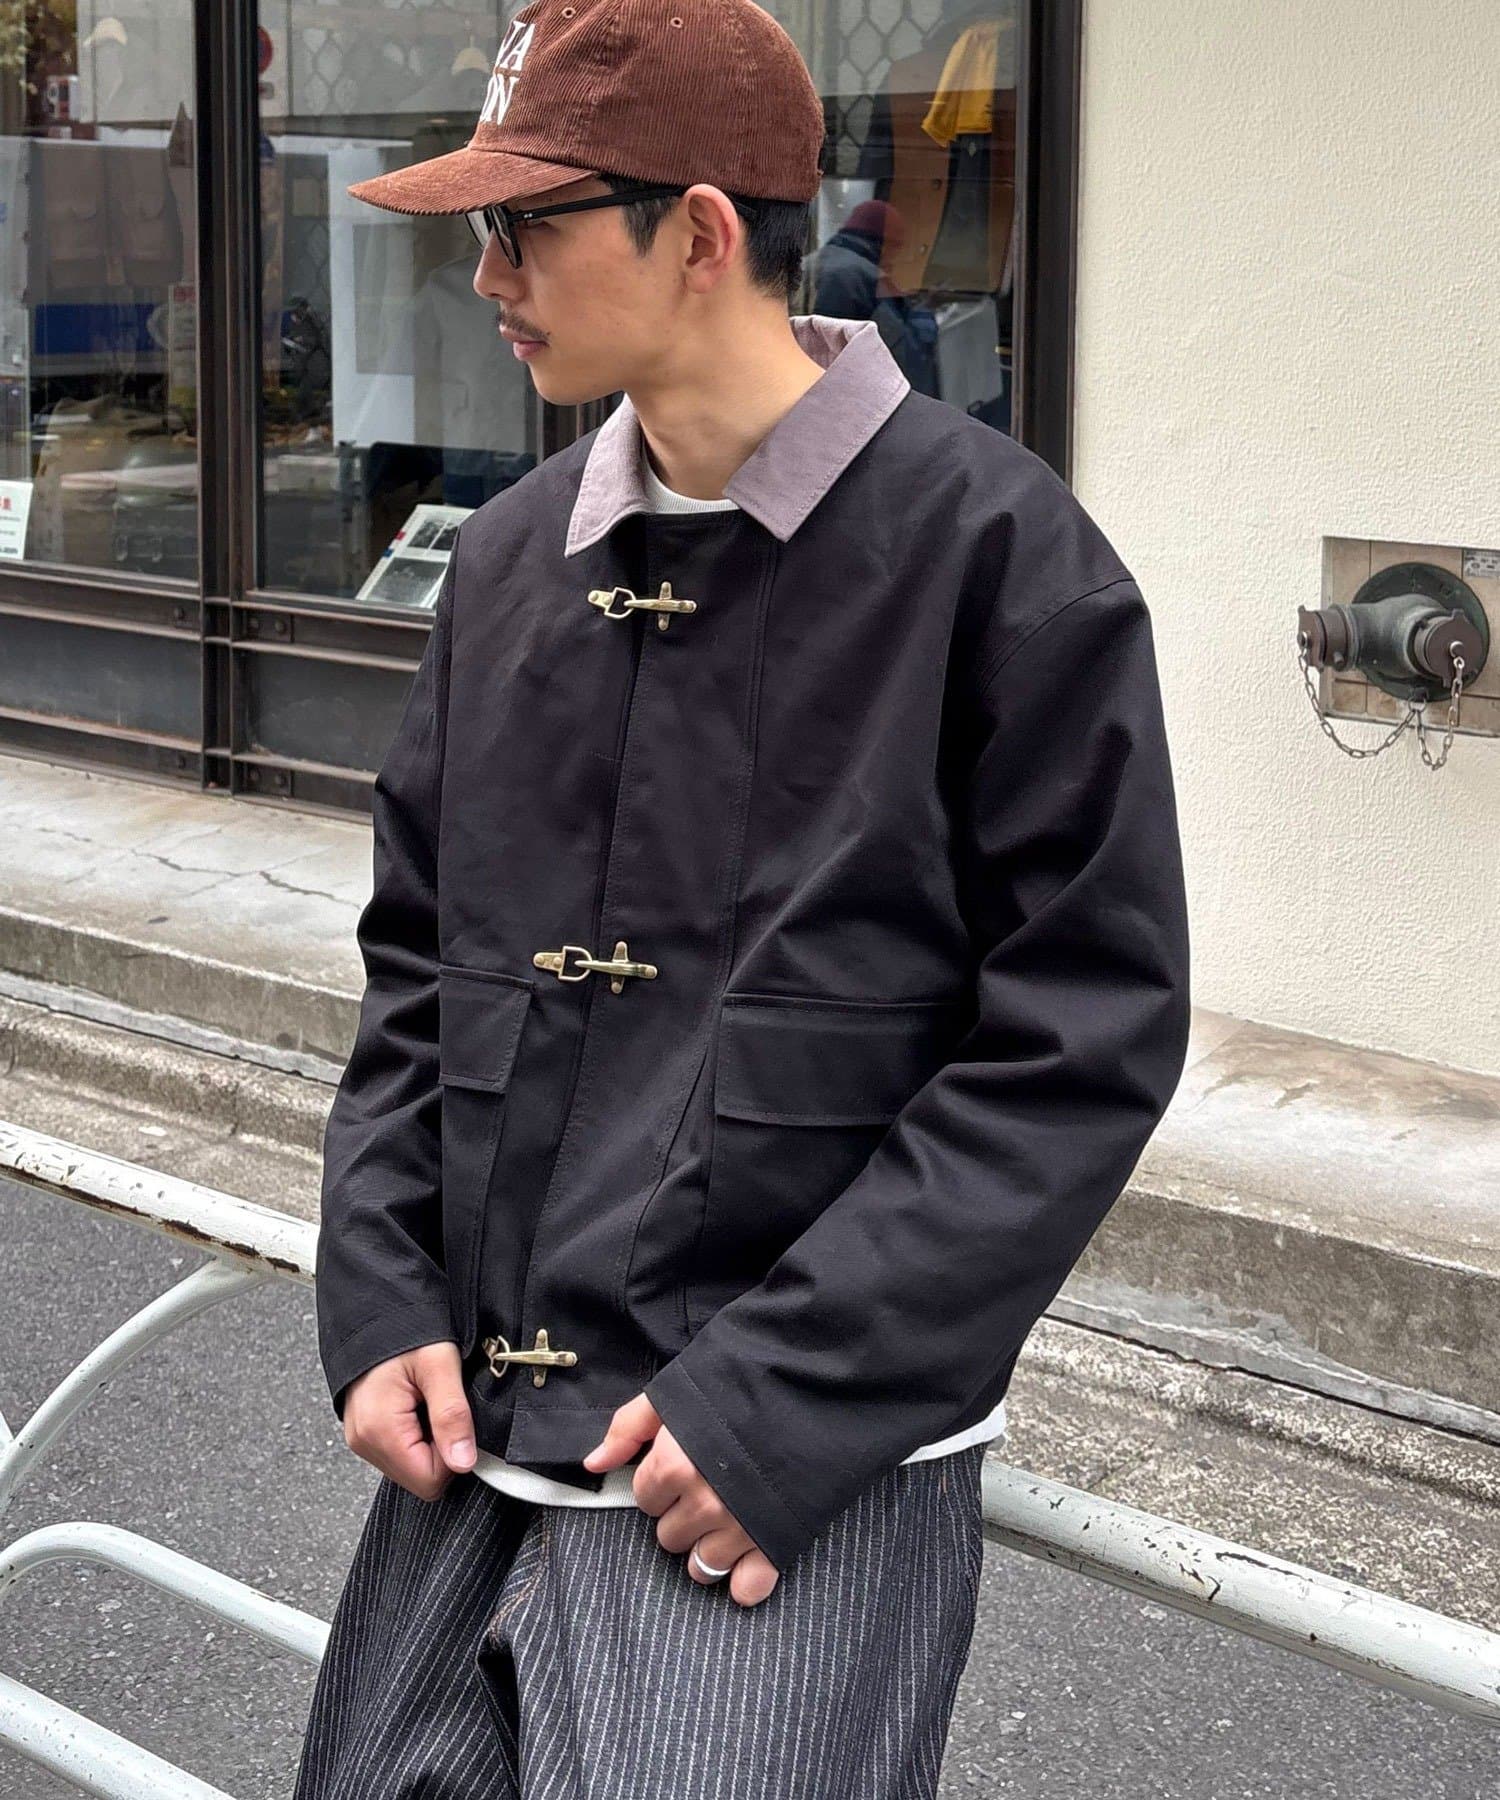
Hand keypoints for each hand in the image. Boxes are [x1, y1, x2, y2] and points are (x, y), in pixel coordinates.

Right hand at [341, 1340, 476, 1500]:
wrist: (375, 1307)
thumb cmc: (404, 1328)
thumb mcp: (439, 1365)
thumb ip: (452, 1415)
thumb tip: (464, 1462)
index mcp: (379, 1430)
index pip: (430, 1481)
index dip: (455, 1456)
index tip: (460, 1421)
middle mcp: (364, 1441)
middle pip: (419, 1477)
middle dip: (442, 1449)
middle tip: (443, 1406)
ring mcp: (361, 1437)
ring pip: (410, 1466)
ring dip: (429, 1441)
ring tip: (429, 1401)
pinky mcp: (364, 1430)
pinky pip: (399, 1451)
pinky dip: (416, 1434)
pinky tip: (418, 1404)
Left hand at [584, 1394, 780, 1606]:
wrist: (810, 1386)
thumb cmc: (738, 1385)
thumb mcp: (675, 1393)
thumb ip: (628, 1427)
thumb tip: (592, 1463)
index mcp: (674, 1464)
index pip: (645, 1498)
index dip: (661, 1481)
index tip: (682, 1465)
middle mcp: (703, 1502)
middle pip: (669, 1537)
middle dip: (682, 1515)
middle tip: (707, 1488)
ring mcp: (740, 1527)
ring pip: (701, 1567)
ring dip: (707, 1549)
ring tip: (725, 1520)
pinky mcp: (776, 1542)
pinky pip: (748, 1587)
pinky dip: (746, 1580)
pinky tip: (748, 1559)